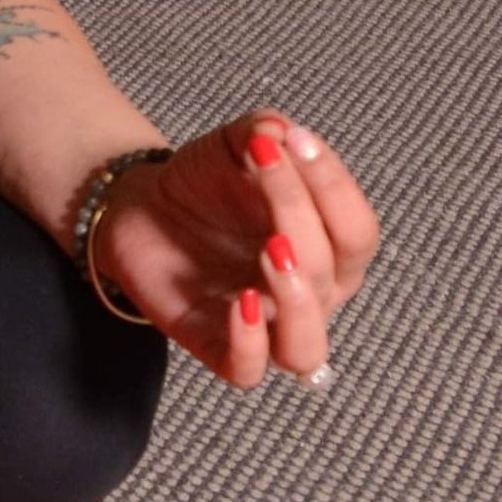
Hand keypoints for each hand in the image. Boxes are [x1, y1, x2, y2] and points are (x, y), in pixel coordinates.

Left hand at [90, 112, 379, 389]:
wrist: (143, 206)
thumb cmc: (207, 183)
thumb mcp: (237, 146)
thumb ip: (263, 131)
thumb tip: (280, 131)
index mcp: (331, 251)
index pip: (357, 231)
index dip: (333, 184)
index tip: (293, 139)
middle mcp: (310, 296)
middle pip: (329, 272)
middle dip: (298, 212)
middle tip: (264, 164)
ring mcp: (267, 326)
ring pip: (306, 346)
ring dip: (297, 299)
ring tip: (273, 250)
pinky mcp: (217, 346)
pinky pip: (248, 371)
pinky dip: (249, 344)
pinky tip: (240, 302)